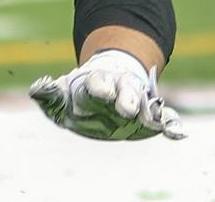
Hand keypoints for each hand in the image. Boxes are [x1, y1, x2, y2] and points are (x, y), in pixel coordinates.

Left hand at [29, 49, 184, 141]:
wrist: (106, 87)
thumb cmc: (79, 95)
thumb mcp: (61, 96)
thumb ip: (49, 94)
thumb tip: (36, 88)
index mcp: (96, 83)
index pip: (97, 83)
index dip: (98, 86)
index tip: (100, 91)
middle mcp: (119, 89)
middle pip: (125, 90)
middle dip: (125, 97)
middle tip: (126, 107)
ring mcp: (137, 100)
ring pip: (145, 102)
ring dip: (148, 110)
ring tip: (151, 120)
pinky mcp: (151, 115)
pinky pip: (165, 117)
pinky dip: (172, 124)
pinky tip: (178, 133)